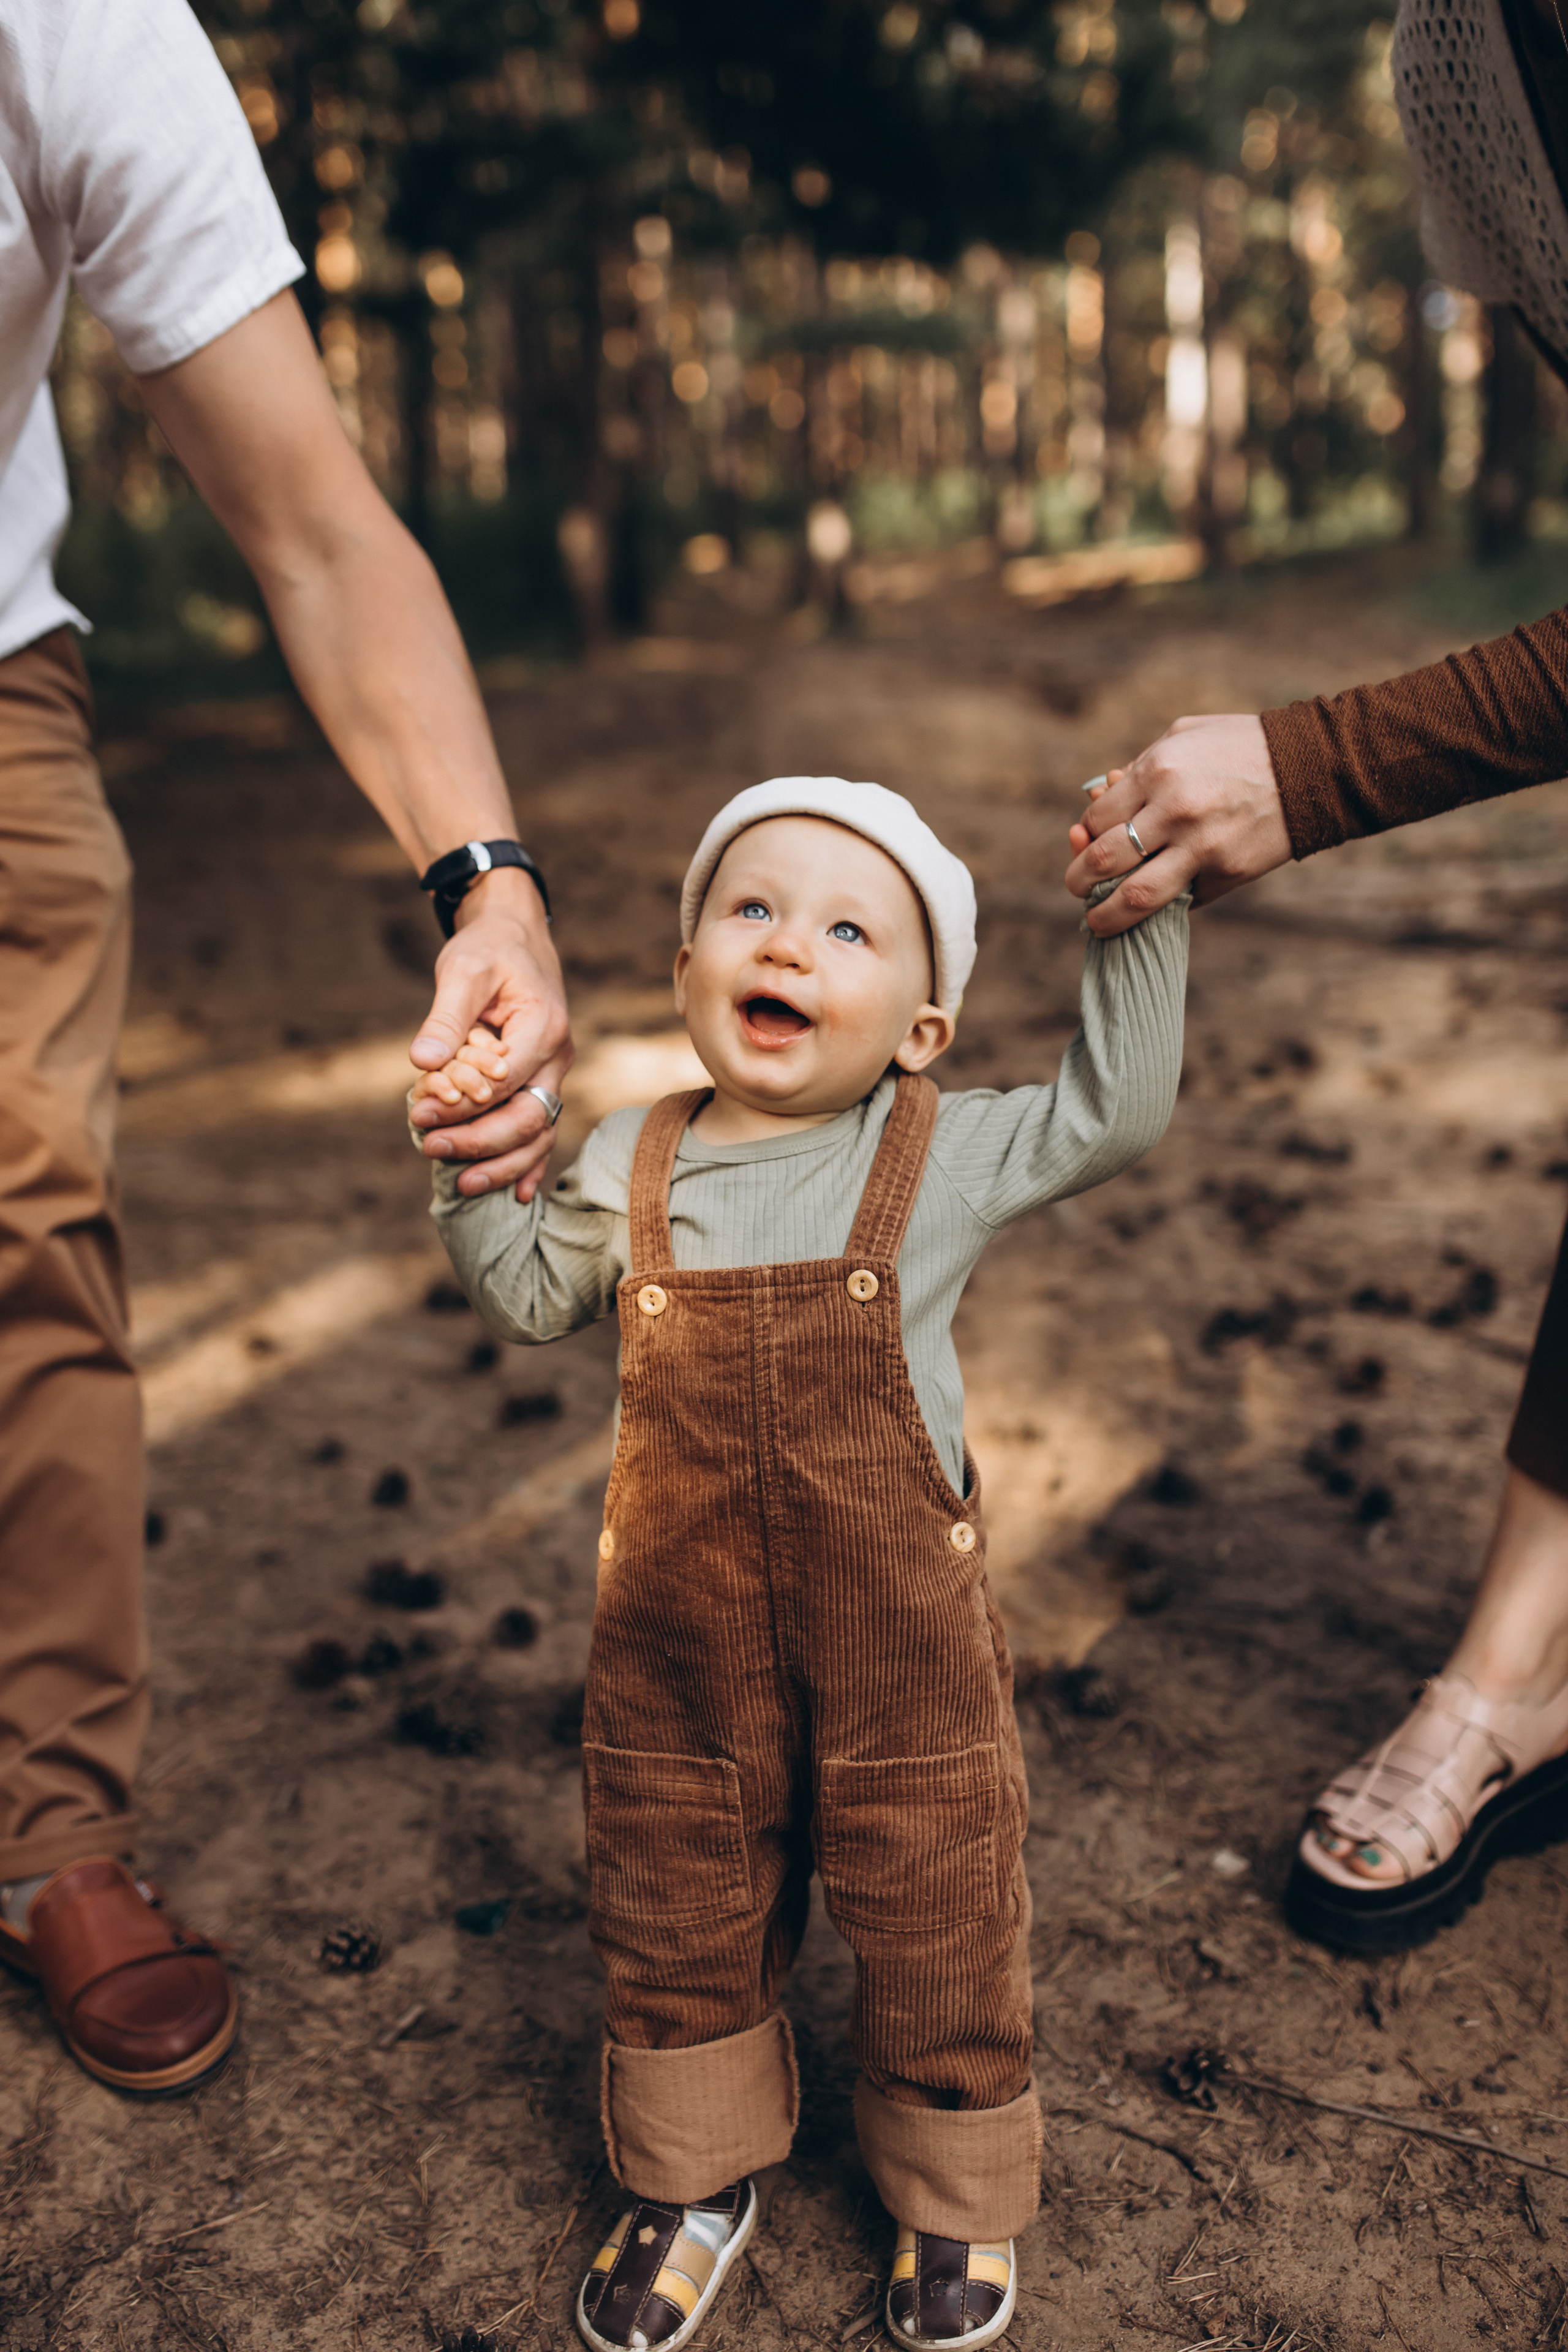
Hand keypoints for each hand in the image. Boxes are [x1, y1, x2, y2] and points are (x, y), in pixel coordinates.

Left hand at [408, 866, 571, 1200]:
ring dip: (502, 1163)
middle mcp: (557, 1057)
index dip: (463, 1106)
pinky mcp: (541, 1083)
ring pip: (538, 1133)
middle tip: (431, 1150)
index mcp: (543, 1028)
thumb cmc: (488, 949)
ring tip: (463, 1184)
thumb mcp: (462, 971)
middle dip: (480, 1142)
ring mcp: (553, 1074)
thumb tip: (422, 1063)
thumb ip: (445, 1017)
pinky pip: (540, 1130)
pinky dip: (527, 1163)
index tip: (418, 1115)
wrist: (515, 935)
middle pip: (528, 1117)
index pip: (505, 1082)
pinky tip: (514, 1196)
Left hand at [1063, 713, 1291, 936]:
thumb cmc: (1239, 748)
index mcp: (1156, 771)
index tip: (1087, 845)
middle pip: (1103, 861)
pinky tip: (1149, 912)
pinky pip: (1180, 903)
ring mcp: (1201, 847)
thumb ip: (1138, 768)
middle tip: (1077, 888)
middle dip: (1079, 881)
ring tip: (1094, 922)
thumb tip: (1099, 801)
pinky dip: (1160, 912)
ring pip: (1134, 896)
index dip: (1086, 838)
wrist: (1311, 769)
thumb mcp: (1183, 738)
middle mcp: (1173, 810)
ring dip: (1105, 917)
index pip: (1097, 820)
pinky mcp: (1225, 874)